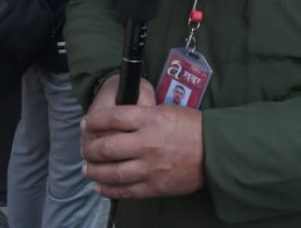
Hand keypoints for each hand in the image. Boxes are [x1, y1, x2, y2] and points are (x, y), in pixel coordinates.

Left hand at [82, 75, 203, 199]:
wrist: (215, 151)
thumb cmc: (191, 128)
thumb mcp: (165, 110)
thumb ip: (140, 115)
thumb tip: (114, 120)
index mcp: (151, 119)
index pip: (112, 118)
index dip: (94, 121)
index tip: (86, 124)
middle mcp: (148, 143)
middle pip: (107, 147)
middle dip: (90, 148)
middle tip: (85, 148)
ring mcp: (150, 167)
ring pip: (112, 172)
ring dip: (94, 171)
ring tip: (88, 168)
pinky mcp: (155, 187)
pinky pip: (125, 190)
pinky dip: (108, 189)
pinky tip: (99, 185)